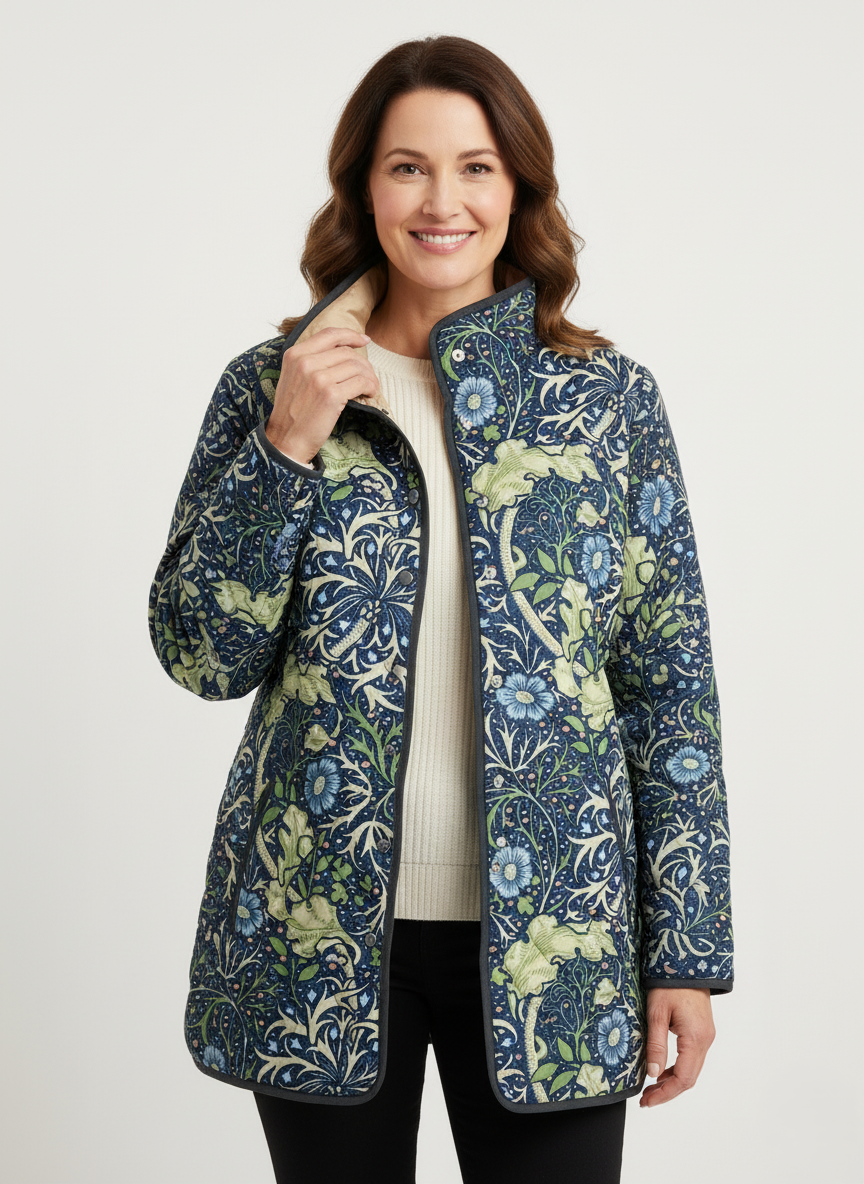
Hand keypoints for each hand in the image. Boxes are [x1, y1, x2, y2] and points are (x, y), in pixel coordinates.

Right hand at [266, 327, 380, 462]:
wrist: (286, 439)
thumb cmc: (293, 411)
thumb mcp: (294, 377)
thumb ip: (311, 361)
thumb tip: (343, 350)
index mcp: (295, 355)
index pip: (329, 334)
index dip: (350, 335)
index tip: (364, 340)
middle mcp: (305, 362)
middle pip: (346, 352)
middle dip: (363, 363)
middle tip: (369, 376)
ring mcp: (318, 378)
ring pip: (356, 366)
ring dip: (369, 376)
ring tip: (371, 387)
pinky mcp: (331, 395)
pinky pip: (361, 382)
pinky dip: (371, 387)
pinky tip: (370, 393)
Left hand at [639, 987, 714, 1106]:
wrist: (687, 963)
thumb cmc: (670, 984)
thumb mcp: (657, 1013)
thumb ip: (656, 1044)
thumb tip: (653, 1074)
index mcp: (695, 1038)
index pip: (683, 1078)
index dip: (665, 1094)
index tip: (647, 1101)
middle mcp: (705, 1040)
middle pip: (689, 1078)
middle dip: (667, 1092)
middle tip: (646, 1099)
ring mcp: (706, 1036)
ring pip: (691, 1070)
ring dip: (672, 1082)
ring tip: (650, 1088)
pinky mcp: (702, 1031)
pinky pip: (692, 1058)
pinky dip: (677, 1069)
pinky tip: (662, 1070)